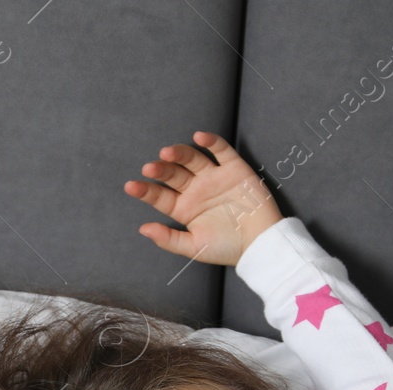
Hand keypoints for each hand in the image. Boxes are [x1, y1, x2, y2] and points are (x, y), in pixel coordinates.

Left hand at [124, 131, 283, 266]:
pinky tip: (199, 137)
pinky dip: (211, 142)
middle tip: (150, 168)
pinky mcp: (234, 169)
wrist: (261, 243)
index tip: (131, 186)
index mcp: (184, 208)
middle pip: (174, 175)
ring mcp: (214, 178)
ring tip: (168, 152)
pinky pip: (221, 151)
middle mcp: (196, 190)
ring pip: (193, 159)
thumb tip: (143, 228)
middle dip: (161, 171)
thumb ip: (169, 239)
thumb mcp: (195, 248)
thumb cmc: (227, 248)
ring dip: (180, 154)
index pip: (160, 197)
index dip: (146, 191)